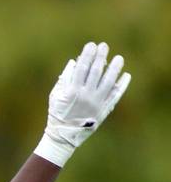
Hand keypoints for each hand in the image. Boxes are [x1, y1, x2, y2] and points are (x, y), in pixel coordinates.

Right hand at [35, 42, 130, 166]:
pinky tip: (126, 75)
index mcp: (72, 91)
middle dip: (100, 57)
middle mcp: (85, 96)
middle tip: (104, 46)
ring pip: (108, 82)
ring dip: (114, 69)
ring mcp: (96, 103)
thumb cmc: (57, 113)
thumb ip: (64, 79)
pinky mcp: (103, 110)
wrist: (63, 135)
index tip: (92, 45)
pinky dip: (121, 85)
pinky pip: (115, 95)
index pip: (81, 68)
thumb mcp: (55, 95)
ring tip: (119, 58)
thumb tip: (74, 62)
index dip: (87, 55)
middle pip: (96, 71)